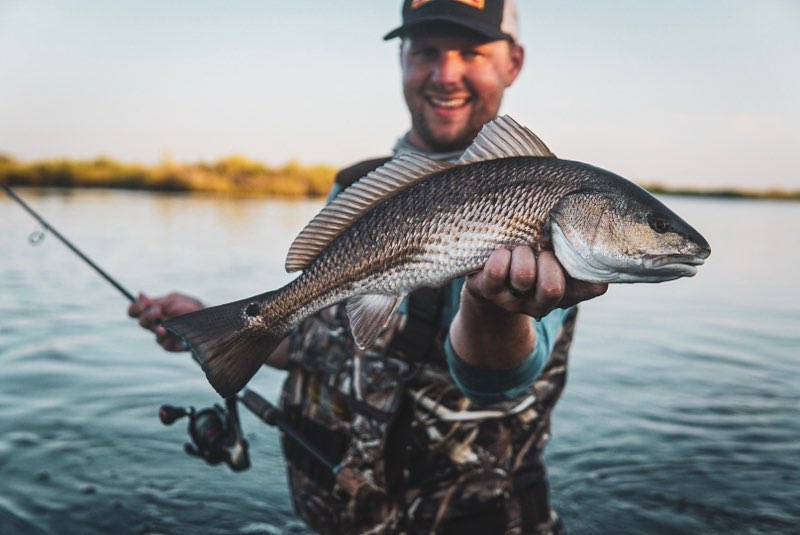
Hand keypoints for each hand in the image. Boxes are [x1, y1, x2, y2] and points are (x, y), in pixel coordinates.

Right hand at [128, 292, 203, 351]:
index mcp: (156, 309)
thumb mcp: (178, 300)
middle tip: (157, 312)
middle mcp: (157, 323)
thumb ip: (161, 301)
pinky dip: (171, 339)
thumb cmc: (195, 308)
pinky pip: (166, 344)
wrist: (213, 323)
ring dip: (159, 329)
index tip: (142, 305)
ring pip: (155, 335)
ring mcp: (164, 335)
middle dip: (147, 317)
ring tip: (166, 328)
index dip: (135, 308)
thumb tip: (140, 295)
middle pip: (143, 323)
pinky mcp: (172, 345)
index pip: (137, 310)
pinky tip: (179, 337)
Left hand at [451, 246, 606, 368]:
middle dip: (548, 260)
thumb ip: (577, 260)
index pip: (589, 287)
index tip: (569, 245)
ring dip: (523, 253)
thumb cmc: (528, 260)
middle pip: (552, 289)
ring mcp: (510, 300)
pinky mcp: (485, 289)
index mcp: (562, 296)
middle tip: (540, 249)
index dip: (581, 264)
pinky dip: (501, 254)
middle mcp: (536, 305)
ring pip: (524, 275)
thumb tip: (601, 266)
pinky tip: (501, 252)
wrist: (485, 275)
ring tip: (517, 248)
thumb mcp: (554, 259)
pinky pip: (497, 271)